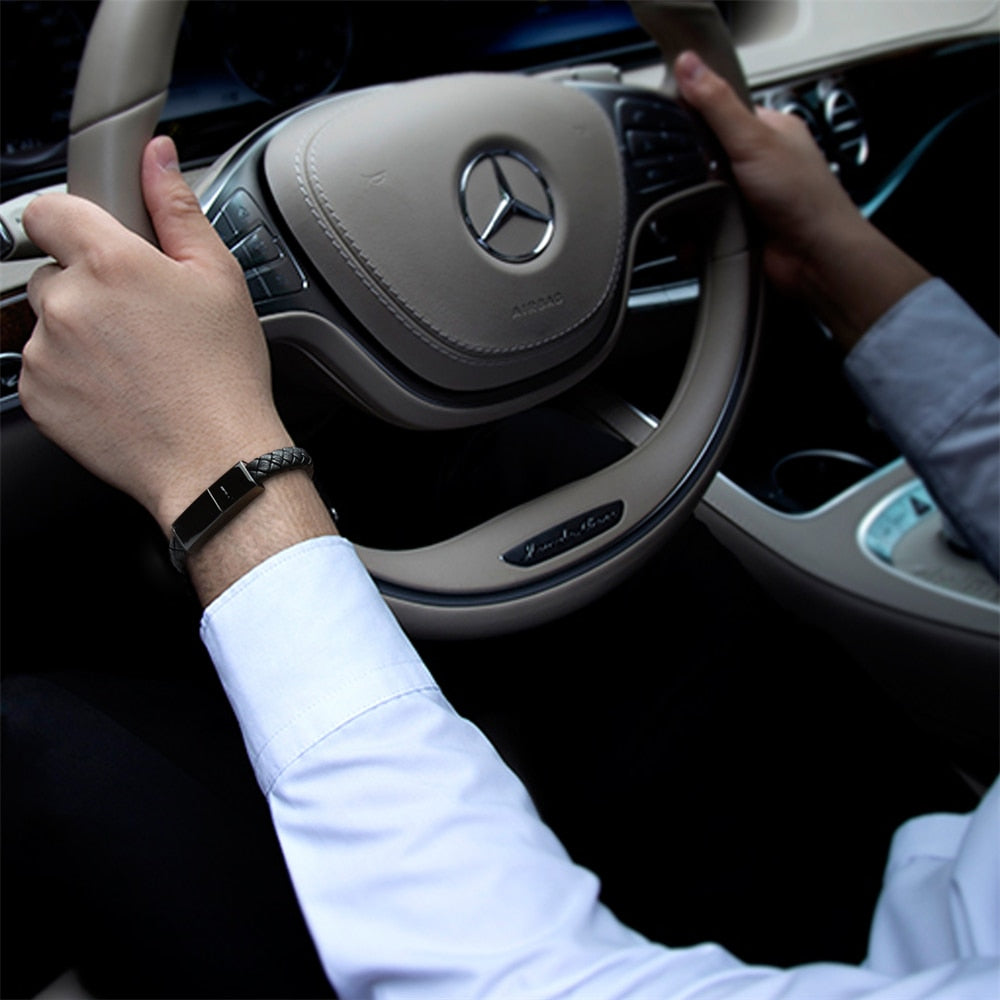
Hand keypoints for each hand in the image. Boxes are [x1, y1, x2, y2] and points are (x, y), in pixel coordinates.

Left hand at [21, 136, 290, 532]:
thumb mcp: (219, 280)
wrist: (212, 461)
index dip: (73, 221)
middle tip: (141, 320)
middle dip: (88, 286)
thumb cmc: (224, 377)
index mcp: (111, 262)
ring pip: (48, 322)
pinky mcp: (36, 396)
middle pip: (52, 270)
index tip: (95, 242)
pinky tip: (121, 390)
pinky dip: (72, 375)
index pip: (48, 209)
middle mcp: (67, 302)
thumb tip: (156, 156)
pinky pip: (42, 368)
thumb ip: (177, 208)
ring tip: (137, 363)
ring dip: (79, 332)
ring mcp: (44, 353)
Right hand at [674, 51, 928, 347]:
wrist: (813, 258)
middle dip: (689, 175)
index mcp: (769, 130)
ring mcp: (746, 198)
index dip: (692, 121)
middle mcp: (758, 163)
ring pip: (697, 197)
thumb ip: (717, 105)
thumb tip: (690, 66)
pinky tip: (699, 239)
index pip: (718, 112)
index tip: (674, 133)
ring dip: (690, 210)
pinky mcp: (736, 229)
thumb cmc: (803, 198)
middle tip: (691, 182)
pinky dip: (693, 237)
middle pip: (701, 159)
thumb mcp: (754, 140)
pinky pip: (700, 228)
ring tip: (697, 215)